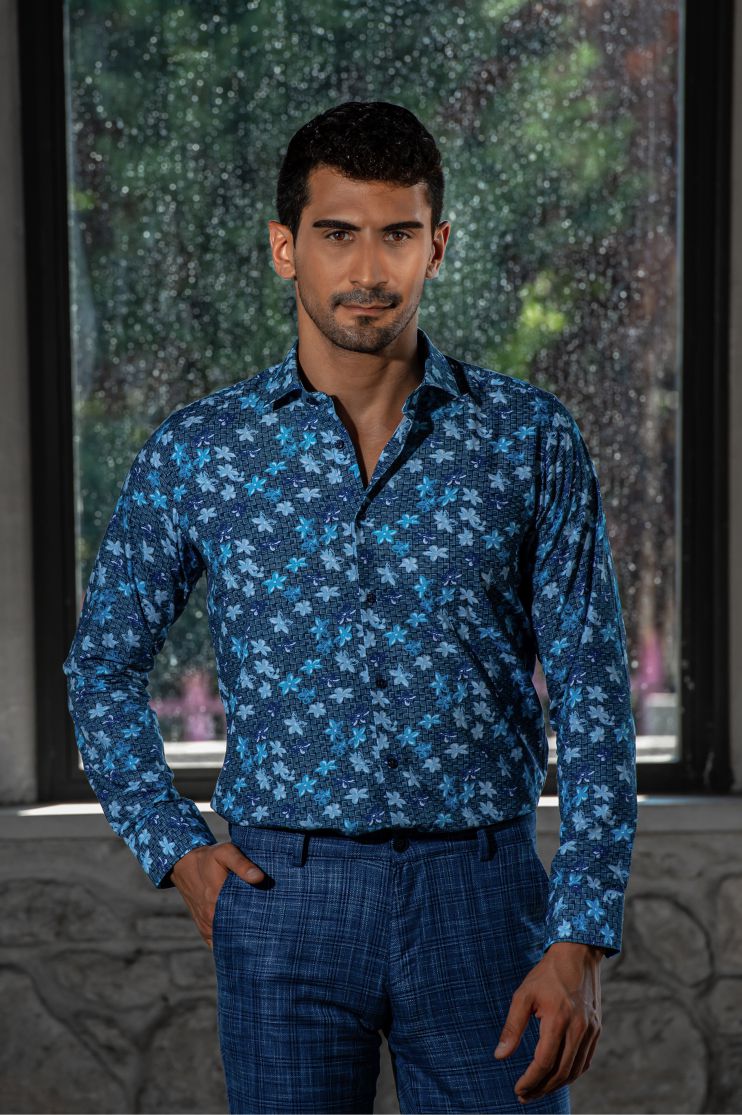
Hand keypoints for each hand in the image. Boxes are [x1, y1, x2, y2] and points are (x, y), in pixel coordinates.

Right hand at [170, 842, 265, 948]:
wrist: (185, 865)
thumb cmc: (209, 858)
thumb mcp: (225, 853)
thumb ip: (242, 864)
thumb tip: (260, 878)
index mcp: (217, 900)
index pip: (245, 920)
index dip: (260, 923)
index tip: (274, 922)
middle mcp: (211, 918)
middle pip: (238, 933)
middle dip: (254, 933)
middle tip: (272, 930)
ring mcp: (207, 926)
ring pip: (228, 941)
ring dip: (242, 940)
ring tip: (261, 937)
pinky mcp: (204, 930)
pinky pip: (218, 945)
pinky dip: (230, 945)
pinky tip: (244, 942)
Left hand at [493, 942, 604, 1102]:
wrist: (577, 954)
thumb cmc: (547, 974)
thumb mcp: (523, 995)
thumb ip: (512, 1027)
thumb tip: (499, 1056)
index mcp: (558, 1019)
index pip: (544, 1062)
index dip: (530, 1080)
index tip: (518, 1089)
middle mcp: (578, 1028)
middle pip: (561, 1072)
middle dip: (541, 1088)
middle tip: (525, 1095)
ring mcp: (590, 1030)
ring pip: (575, 1070)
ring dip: (556, 1084)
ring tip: (538, 1089)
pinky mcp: (596, 1029)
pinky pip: (585, 1060)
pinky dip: (571, 1073)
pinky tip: (557, 1075)